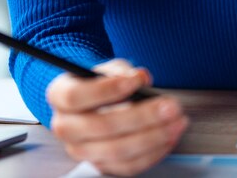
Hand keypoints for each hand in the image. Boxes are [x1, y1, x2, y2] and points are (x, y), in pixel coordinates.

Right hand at [47, 59, 187, 175]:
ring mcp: (81, 151)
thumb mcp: (108, 69)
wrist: (94, 103)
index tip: (136, 81)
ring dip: (153, 137)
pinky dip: (154, 152)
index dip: (107, 89)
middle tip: (169, 106)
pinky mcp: (100, 166)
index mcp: (59, 97)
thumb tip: (141, 77)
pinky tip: (169, 136)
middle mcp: (65, 127)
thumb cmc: (100, 84)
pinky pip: (129, 167)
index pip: (76, 97)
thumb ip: (122, 71)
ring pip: (118, 151)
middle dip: (141, 116)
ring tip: (176, 121)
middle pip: (101, 127)